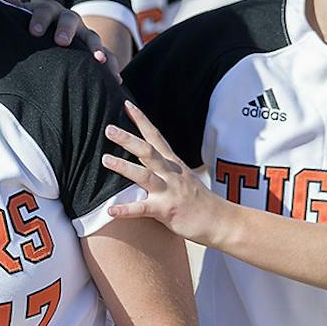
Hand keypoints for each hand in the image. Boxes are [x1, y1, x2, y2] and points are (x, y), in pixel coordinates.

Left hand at [22, 1, 105, 63]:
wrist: (50, 36)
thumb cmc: (33, 29)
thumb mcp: (23, 20)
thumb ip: (17, 12)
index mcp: (50, 11)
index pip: (46, 10)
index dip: (40, 19)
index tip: (34, 32)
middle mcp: (69, 20)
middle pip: (71, 20)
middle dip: (67, 30)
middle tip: (61, 42)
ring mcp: (85, 34)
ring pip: (93, 37)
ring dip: (96, 48)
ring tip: (99, 60)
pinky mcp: (95, 50)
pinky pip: (108, 56)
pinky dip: (112, 66)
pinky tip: (116, 79)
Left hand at [101, 102, 226, 245]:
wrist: (221, 221)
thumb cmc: (199, 201)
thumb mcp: (183, 178)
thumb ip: (165, 168)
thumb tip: (146, 159)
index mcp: (173, 164)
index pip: (156, 136)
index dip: (142, 120)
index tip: (127, 104)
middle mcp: (171, 174)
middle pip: (148, 151)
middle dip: (128, 139)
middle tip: (108, 129)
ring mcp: (169, 191)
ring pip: (144, 175)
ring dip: (124, 167)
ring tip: (105, 159)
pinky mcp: (167, 210)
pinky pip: (143, 209)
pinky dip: (126, 210)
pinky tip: (110, 210)